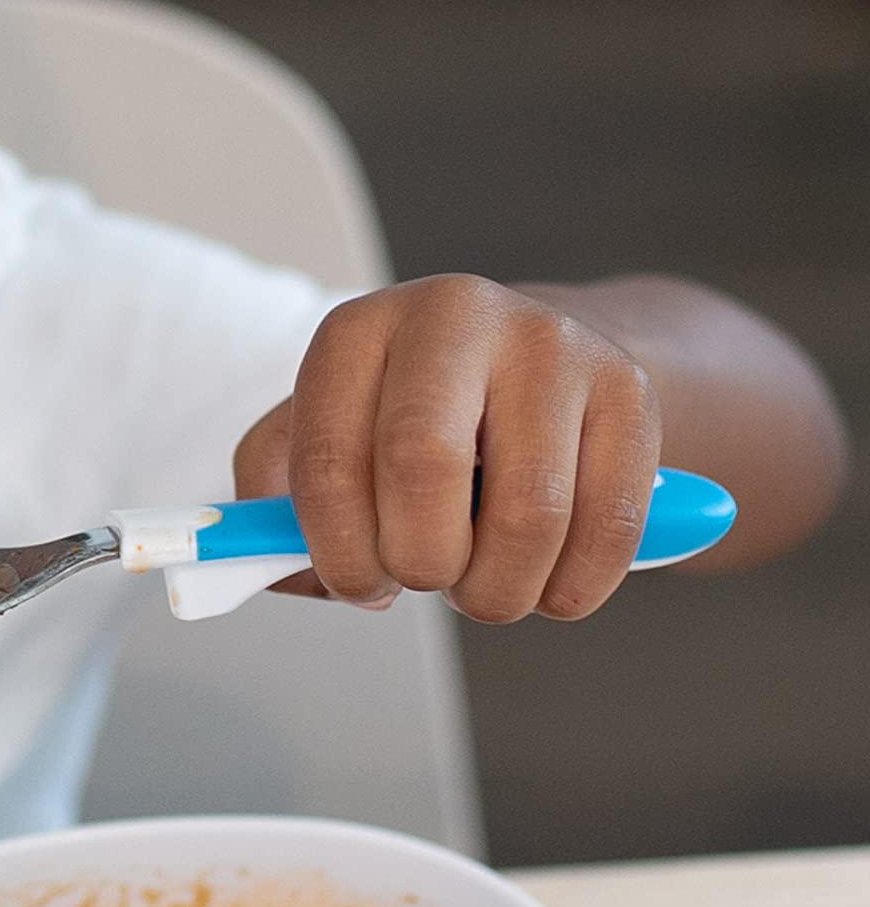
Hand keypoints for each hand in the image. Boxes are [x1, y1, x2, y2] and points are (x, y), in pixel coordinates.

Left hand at [234, 275, 661, 623]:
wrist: (533, 370)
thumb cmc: (410, 422)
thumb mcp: (324, 439)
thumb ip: (275, 508)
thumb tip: (280, 570)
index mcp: (357, 332)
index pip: (328, 459)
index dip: (339, 549)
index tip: (358, 582)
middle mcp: (452, 317)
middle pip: (423, 467)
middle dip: (420, 561)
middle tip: (426, 580)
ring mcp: (551, 346)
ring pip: (529, 513)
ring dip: (499, 589)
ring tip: (484, 583)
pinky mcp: (630, 390)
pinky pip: (609, 525)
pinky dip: (574, 588)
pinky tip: (549, 586)